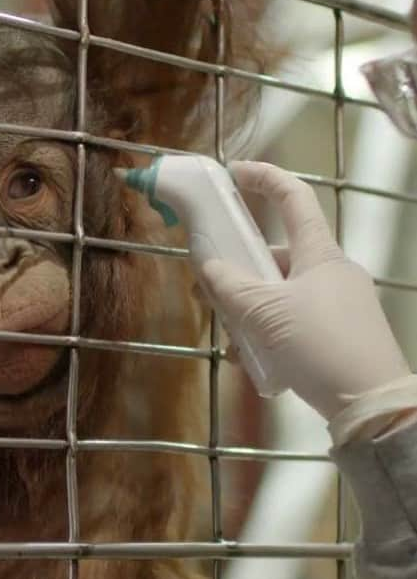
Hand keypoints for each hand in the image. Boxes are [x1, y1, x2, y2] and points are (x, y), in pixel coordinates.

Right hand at [198, 161, 410, 420]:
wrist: (370, 404)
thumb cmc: (319, 345)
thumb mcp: (264, 314)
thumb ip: (230, 287)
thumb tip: (209, 268)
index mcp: (319, 253)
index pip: (293, 197)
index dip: (263, 178)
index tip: (233, 174)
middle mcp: (331, 272)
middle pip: (277, 256)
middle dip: (239, 271)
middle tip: (208, 289)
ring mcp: (337, 304)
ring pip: (280, 294)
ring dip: (249, 310)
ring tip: (229, 339)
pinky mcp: (338, 334)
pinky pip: (293, 321)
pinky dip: (268, 333)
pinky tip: (251, 359)